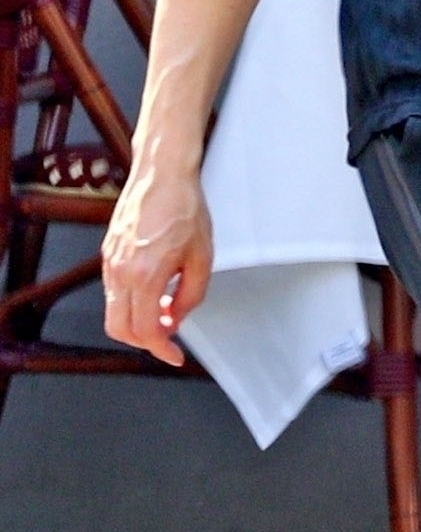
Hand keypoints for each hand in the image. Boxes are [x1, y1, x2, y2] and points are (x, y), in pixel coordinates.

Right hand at [102, 156, 213, 364]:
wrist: (161, 175)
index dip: (161, 349)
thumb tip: (176, 318)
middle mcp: (120, 271)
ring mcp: (110, 262)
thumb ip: (190, 296)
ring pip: (113, 311)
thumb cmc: (184, 208)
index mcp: (145, 275)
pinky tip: (155, 292)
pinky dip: (131, 302)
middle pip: (119, 328)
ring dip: (138, 320)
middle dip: (144, 341)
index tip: (174, 355)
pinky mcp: (108, 253)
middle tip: (168, 339)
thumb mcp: (202, 258)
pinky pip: (113, 291)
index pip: (145, 330)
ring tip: (167, 310)